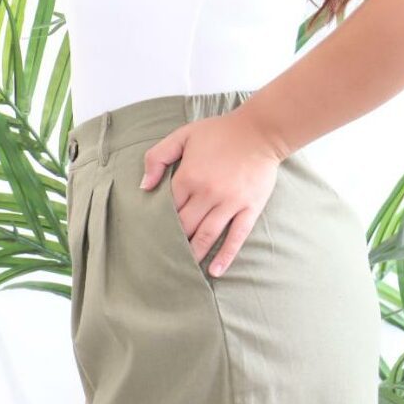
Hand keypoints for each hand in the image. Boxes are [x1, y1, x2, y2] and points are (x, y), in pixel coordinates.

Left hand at [139, 110, 281, 276]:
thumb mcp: (183, 135)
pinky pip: (236, 237)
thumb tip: (144, 186)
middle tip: (163, 256)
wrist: (260, 131)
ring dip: (194, 253)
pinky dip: (225, 256)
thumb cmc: (220, 132)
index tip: (152, 234)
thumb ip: (158, 157)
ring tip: (184, 268)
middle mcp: (208, 194)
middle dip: (173, 241)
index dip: (159, 222)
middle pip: (185, 226)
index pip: (168, 208)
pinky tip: (215, 272)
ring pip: (207, 236)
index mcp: (189, 177)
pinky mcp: (249, 208)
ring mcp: (230, 203)